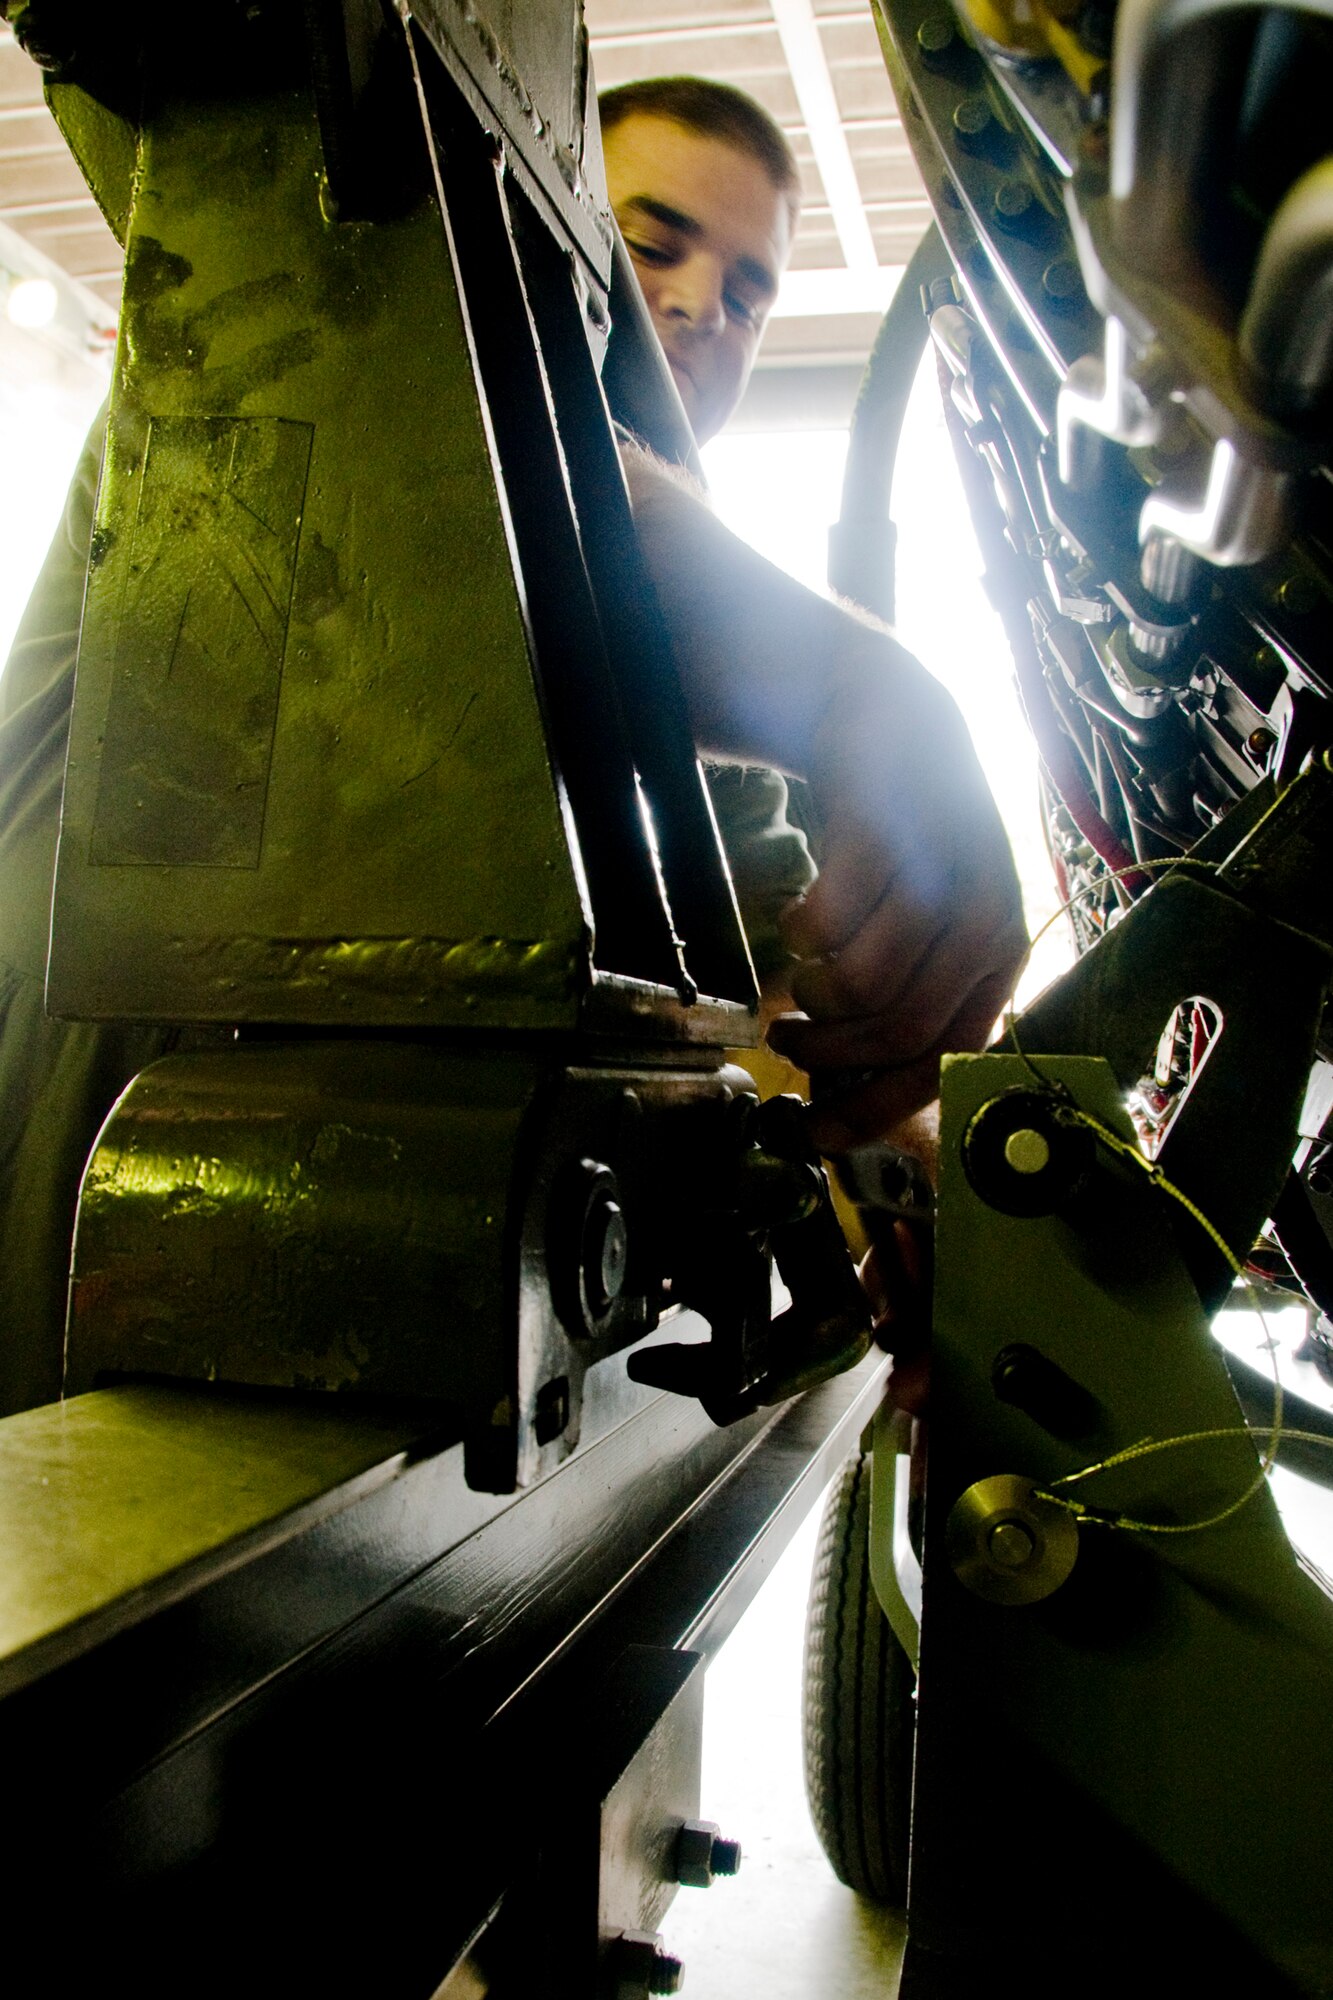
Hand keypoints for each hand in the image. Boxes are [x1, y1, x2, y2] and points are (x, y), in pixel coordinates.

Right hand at [767, 662, 1026, 1149]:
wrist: (889, 718)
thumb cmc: (900, 840)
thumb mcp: (923, 921)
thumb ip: (905, 993)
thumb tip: (848, 1095)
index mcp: (1000, 956)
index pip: (947, 1058)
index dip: (878, 1104)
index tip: (817, 1132)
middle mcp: (987, 921)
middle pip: (902, 1030)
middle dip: (828, 1057)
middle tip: (783, 1044)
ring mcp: (942, 875)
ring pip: (866, 986)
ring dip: (812, 1000)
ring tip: (790, 987)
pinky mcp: (890, 835)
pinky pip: (831, 923)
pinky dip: (800, 935)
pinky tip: (796, 923)